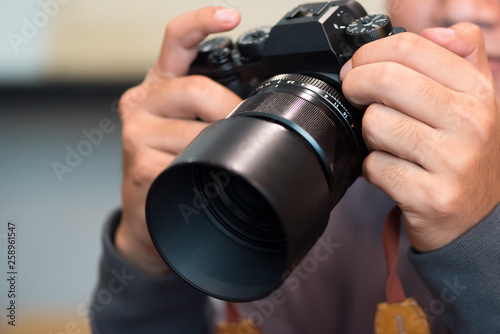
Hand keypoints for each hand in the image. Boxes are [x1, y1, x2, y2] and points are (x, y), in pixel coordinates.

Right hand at [115, 7, 242, 274]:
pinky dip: (210, 170)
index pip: (176, 39)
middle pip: (197, 88)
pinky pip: (191, 159)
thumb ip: (211, 109)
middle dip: (231, 112)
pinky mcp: (140, 163)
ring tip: (221, 164)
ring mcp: (136, 132)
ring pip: (198, 128)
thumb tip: (257, 107)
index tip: (231, 16)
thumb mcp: (189, 128)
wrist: (149, 218)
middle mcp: (142, 102)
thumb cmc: (174, 168)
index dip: (203, 21)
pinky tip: (205, 180)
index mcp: (159, 86)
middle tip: (243, 134)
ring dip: (223, 147)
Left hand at [340, 23, 499, 251]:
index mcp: (479, 91)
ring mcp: (452, 162)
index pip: (412, 48)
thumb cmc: (466, 156)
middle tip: (355, 94)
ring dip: (369, 134)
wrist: (477, 220)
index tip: (358, 66)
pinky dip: (373, 169)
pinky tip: (392, 171)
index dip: (371, 53)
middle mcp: (471, 123)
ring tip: (387, 143)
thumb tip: (435, 32)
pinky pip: (374, 166)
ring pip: (376, 124)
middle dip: (356, 84)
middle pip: (387, 80)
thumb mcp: (477, 101)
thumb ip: (463, 57)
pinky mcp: (430, 196)